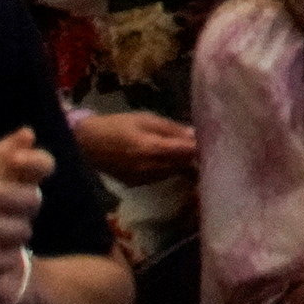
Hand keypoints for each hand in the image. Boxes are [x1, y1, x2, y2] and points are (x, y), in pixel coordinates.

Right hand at [72, 110, 200, 182]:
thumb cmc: (117, 125)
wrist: (86, 144)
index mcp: (153, 149)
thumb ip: (171, 128)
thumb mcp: (146, 119)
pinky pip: (160, 177)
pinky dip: (169, 169)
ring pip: (173, 173)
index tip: (217, 141)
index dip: (202, 148)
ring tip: (192, 152)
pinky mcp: (136, 184)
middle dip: (195, 157)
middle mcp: (150, 169)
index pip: (187, 152)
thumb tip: (196, 134)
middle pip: (182, 165)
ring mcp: (143, 179)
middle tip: (208, 146)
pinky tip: (172, 160)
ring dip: (183, 164)